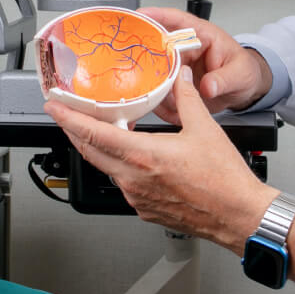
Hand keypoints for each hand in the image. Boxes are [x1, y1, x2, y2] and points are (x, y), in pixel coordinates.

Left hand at [45, 73, 270, 252]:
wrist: (240, 216)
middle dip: (74, 131)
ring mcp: (137, 198)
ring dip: (97, 148)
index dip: (68, 119)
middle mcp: (133, 180)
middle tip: (66, 115)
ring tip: (98, 130)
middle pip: (89, 152)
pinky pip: (122, 184)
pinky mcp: (145, 209)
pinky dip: (118, 166)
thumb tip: (180, 77)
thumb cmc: (225, 182)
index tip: (54, 107)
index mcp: (143, 157)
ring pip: (105, 168)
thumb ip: (187, 99)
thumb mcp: (205, 129)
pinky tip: (128, 156)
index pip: (93, 135)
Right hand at [138, 7, 272, 118]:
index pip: (176, 20)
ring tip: (161, 100)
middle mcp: (185, 50)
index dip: (157, 15)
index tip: (141, 15)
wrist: (245, 90)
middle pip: (157, 48)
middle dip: (145, 58)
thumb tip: (208, 86)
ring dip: (154, 87)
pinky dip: (162, 104)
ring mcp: (178, 68)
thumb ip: (224, 79)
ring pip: (156, 73)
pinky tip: (170, 112)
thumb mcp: (240, 73)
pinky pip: (162, 93)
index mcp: (201, 36)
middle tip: (139, 72)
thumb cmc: (244, 71)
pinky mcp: (176, 85)